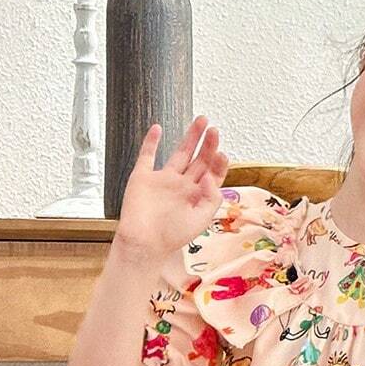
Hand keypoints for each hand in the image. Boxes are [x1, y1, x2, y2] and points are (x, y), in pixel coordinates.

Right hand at [113, 115, 229, 265]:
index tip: (222, 153)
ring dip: (190, 137)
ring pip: (179, 153)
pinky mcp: (143, 177)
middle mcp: (181, 187)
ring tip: (201, 121)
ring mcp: (162, 180)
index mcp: (195, 197)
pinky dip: (151, 141)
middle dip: (208, 145)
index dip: (219, 163)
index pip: (212, 175)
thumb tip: (211, 174)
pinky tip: (157, 129)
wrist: (143, 244)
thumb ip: (212, 197)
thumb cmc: (170, 238)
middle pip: (199, 160)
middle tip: (214, 130)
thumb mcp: (201, 220)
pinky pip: (147, 155)